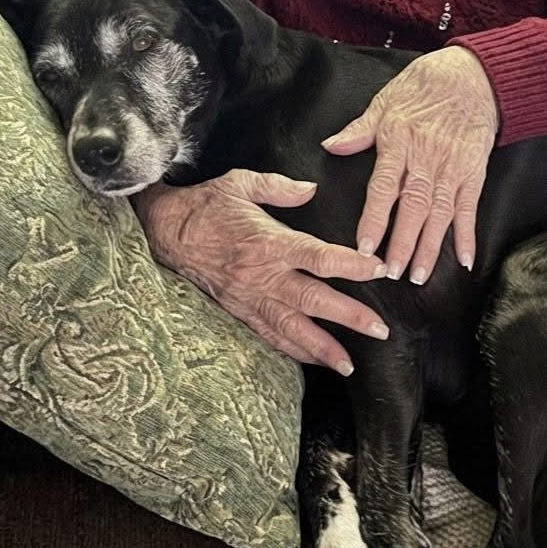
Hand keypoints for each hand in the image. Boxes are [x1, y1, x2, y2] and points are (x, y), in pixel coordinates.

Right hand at [131, 169, 389, 374]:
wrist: (166, 231)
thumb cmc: (205, 205)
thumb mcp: (241, 183)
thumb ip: (280, 186)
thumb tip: (311, 190)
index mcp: (269, 242)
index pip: (320, 257)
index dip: (352, 265)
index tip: (379, 270)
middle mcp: (263, 275)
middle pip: (314, 300)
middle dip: (350, 316)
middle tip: (380, 330)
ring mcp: (250, 297)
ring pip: (292, 328)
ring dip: (323, 348)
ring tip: (349, 364)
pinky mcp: (239, 310)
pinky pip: (269, 336)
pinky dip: (292, 351)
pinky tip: (313, 360)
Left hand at [322, 47, 498, 284]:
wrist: (473, 75)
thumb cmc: (424, 86)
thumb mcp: (385, 101)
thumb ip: (359, 130)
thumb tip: (331, 146)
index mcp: (399, 142)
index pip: (384, 187)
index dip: (375, 219)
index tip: (365, 246)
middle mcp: (427, 159)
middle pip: (413, 207)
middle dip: (403, 244)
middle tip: (391, 273)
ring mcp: (453, 167)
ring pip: (440, 214)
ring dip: (430, 247)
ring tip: (419, 276)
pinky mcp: (475, 171)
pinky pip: (470, 208)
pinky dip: (468, 234)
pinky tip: (465, 260)